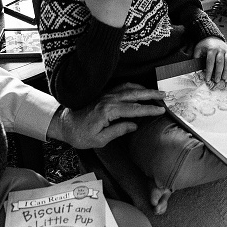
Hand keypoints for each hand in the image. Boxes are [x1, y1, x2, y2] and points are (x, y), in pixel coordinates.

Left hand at [49, 83, 165, 148]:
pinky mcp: (103, 94)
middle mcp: (108, 99)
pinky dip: (132, 86)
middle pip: (134, 94)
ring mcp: (105, 95)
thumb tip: (134, 125)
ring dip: (143, 89)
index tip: (161, 110)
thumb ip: (118, 131)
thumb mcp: (99, 140)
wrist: (63, 123)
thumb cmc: (79, 134)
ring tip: (155, 92)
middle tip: (164, 95)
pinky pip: (121, 87)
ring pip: (128, 88)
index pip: (134, 109)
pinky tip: (138, 89)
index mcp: (108, 111)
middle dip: (150, 94)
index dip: (149, 109)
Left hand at [193, 37, 226, 85]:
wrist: (213, 37)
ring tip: (224, 78)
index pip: (210, 62)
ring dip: (226, 70)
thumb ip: (196, 58)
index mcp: (211, 50)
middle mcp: (219, 50)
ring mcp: (226, 50)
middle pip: (220, 62)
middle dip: (218, 72)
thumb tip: (195, 68)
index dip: (209, 71)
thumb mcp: (198, 49)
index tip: (207, 79)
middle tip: (217, 80)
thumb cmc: (204, 45)